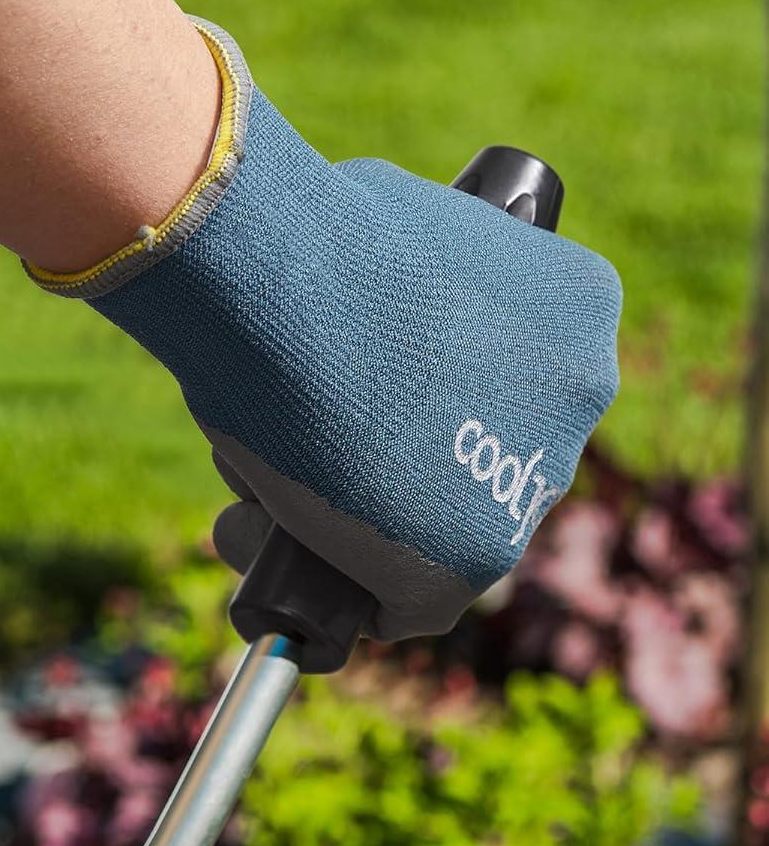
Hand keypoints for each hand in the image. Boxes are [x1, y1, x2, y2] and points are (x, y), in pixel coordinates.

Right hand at [38, 22, 622, 641]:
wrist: (287, 282)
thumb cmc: (312, 242)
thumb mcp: (387, 238)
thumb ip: (405, 299)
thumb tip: (351, 346)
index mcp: (578, 307)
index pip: (505, 388)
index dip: (422, 410)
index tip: (359, 414)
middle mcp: (579, 400)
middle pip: (479, 469)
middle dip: (394, 479)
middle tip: (309, 464)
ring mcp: (529, 486)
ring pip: (439, 542)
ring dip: (361, 541)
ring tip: (267, 508)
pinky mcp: (469, 562)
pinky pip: (407, 608)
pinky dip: (348, 603)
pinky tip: (289, 576)